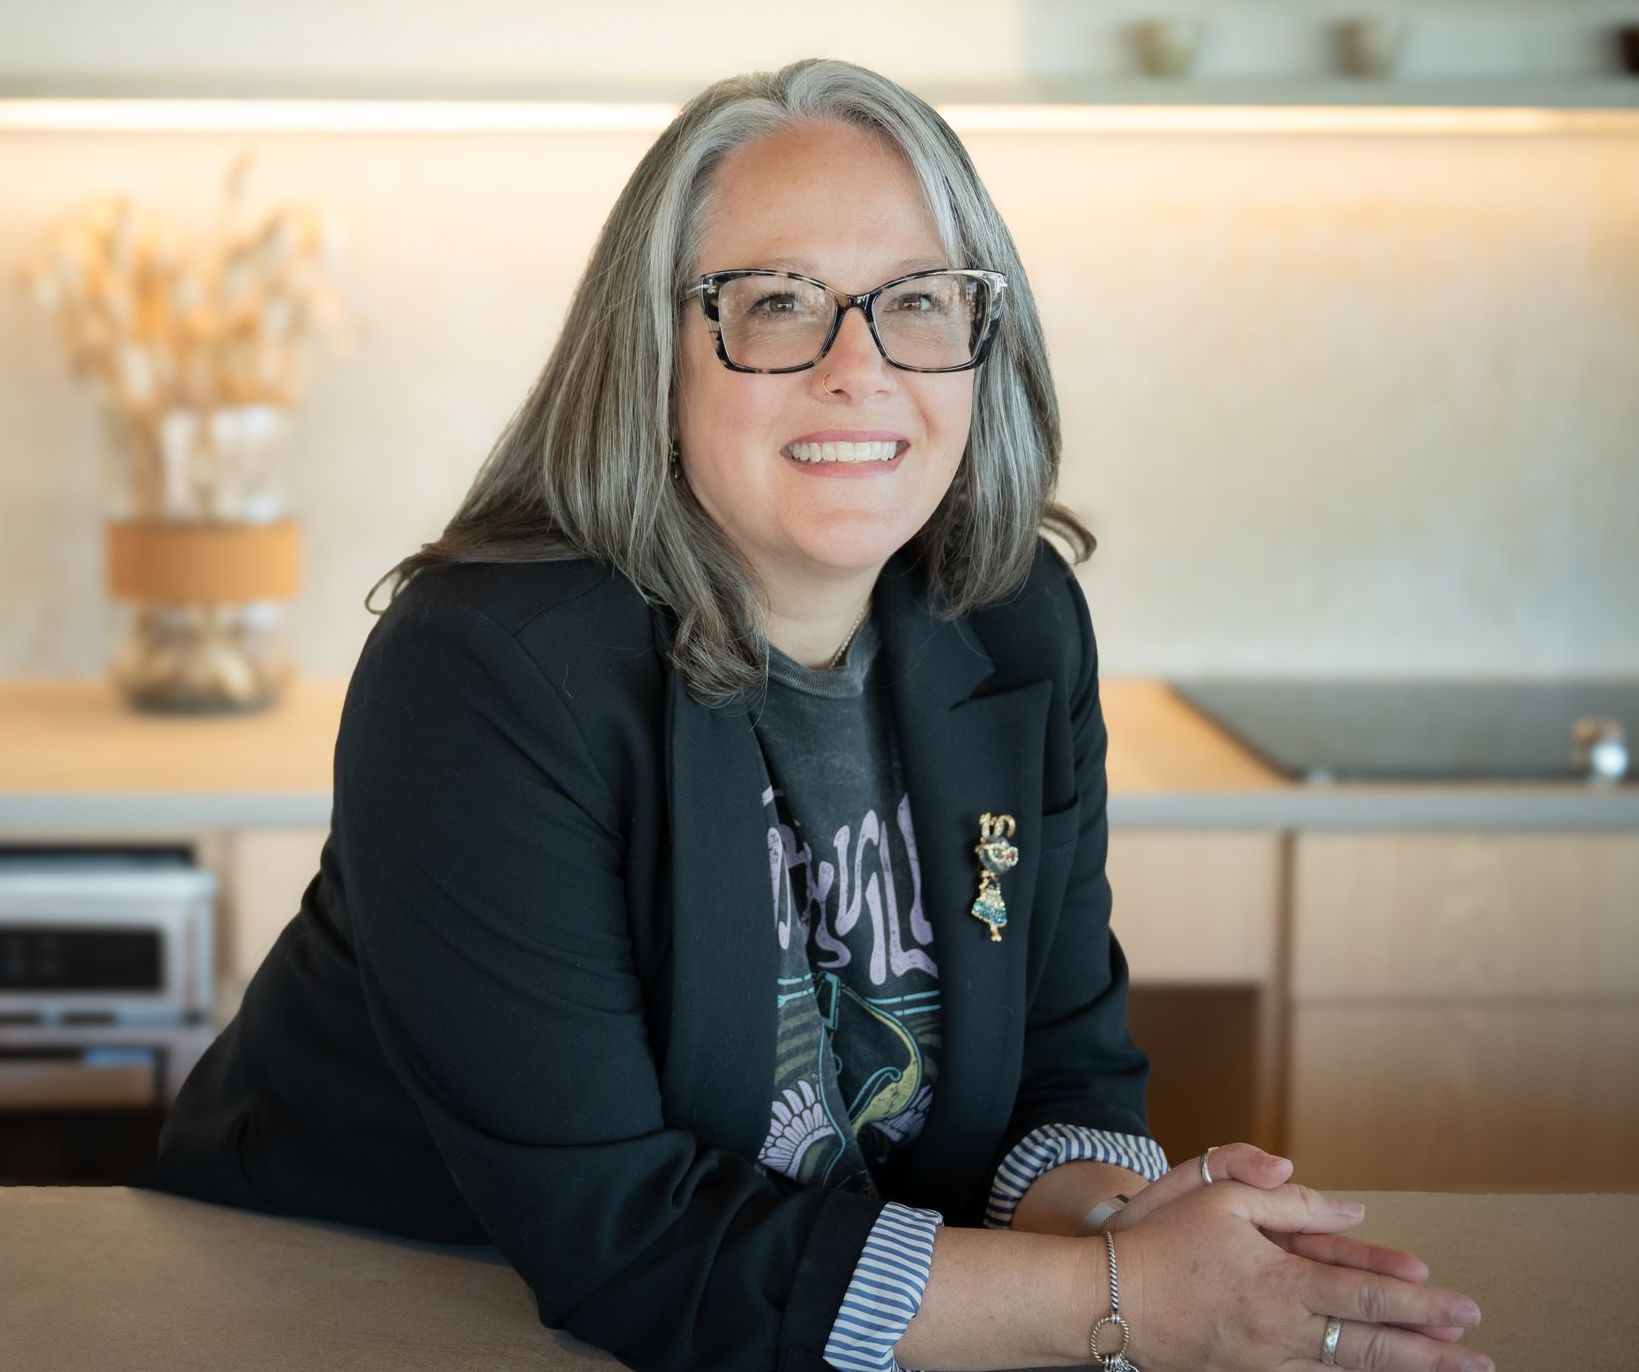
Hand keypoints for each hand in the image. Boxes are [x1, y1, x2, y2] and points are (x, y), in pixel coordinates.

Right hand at [1110, 1181, 1487, 1371]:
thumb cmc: (1163, 1239)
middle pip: (1372, 1350)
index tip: (1464, 1308)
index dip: (1420, 1305)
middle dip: (1432, 1356)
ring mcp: (1265, 1363)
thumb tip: (1350, 1211)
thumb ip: (1288, 1200)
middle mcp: (1282, 1331)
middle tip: (1480, 1360)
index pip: (1367, 1297)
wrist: (1108, 1297)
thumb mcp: (1221, 1197)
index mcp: (1281, 1282)